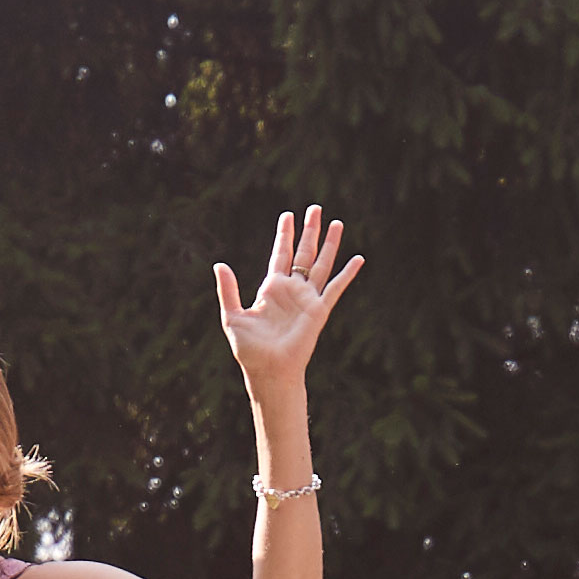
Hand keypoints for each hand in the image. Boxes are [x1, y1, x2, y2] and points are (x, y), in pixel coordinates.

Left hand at [216, 206, 362, 396]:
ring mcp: (307, 299)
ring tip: (337, 223)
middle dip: (309, 231)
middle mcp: (291, 290)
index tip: (287, 215)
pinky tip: (358, 258)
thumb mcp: (233, 316)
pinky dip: (347, 273)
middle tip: (315, 208)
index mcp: (271, 289)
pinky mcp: (319, 310)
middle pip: (303, 253)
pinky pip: (335, 287)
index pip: (280, 254)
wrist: (268, 370)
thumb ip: (228, 290)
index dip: (284, 235)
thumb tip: (219, 264)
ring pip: (321, 264)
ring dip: (329, 244)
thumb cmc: (250, 350)